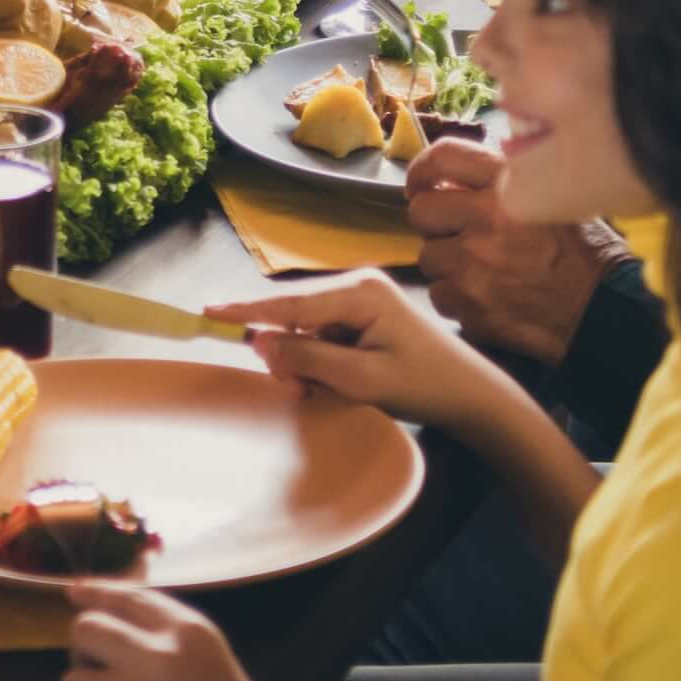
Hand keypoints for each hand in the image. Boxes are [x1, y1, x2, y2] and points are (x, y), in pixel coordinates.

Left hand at [63, 582, 296, 680]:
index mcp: (192, 630)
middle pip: (86, 629)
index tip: (73, 592)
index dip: (95, 592)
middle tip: (98, 680)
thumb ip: (169, 645)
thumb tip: (112, 630)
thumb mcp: (214, 668)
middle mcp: (163, 651)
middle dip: (83, 655)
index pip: (129, 595)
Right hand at [207, 270, 525, 432]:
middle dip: (291, 356)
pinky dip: (324, 363)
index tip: (208, 312)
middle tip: (303, 393)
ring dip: (308, 365)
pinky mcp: (368, 317)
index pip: (289, 304)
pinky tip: (342, 383)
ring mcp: (364, 300)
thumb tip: (261, 343)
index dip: (246, 311)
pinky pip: (326, 337)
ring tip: (331, 392)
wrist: (473, 395)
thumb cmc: (423, 385)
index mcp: (359, 292)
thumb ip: (308, 359)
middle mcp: (358, 285)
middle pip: (296, 318)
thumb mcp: (360, 379)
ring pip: (308, 332)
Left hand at [403, 137, 622, 364]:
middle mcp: (487, 220)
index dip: (422, 170)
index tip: (421, 184)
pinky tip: (486, 297)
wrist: (602, 310)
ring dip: (447, 265)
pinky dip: (456, 299)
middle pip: (421, 211)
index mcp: (510, 186)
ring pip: (427, 257)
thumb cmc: (582, 254)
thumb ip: (505, 182)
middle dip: (434, 224)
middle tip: (457, 234)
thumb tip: (456, 178)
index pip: (444, 158)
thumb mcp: (552, 198)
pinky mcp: (469, 304)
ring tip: (482, 271)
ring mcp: (474, 265)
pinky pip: (439, 295)